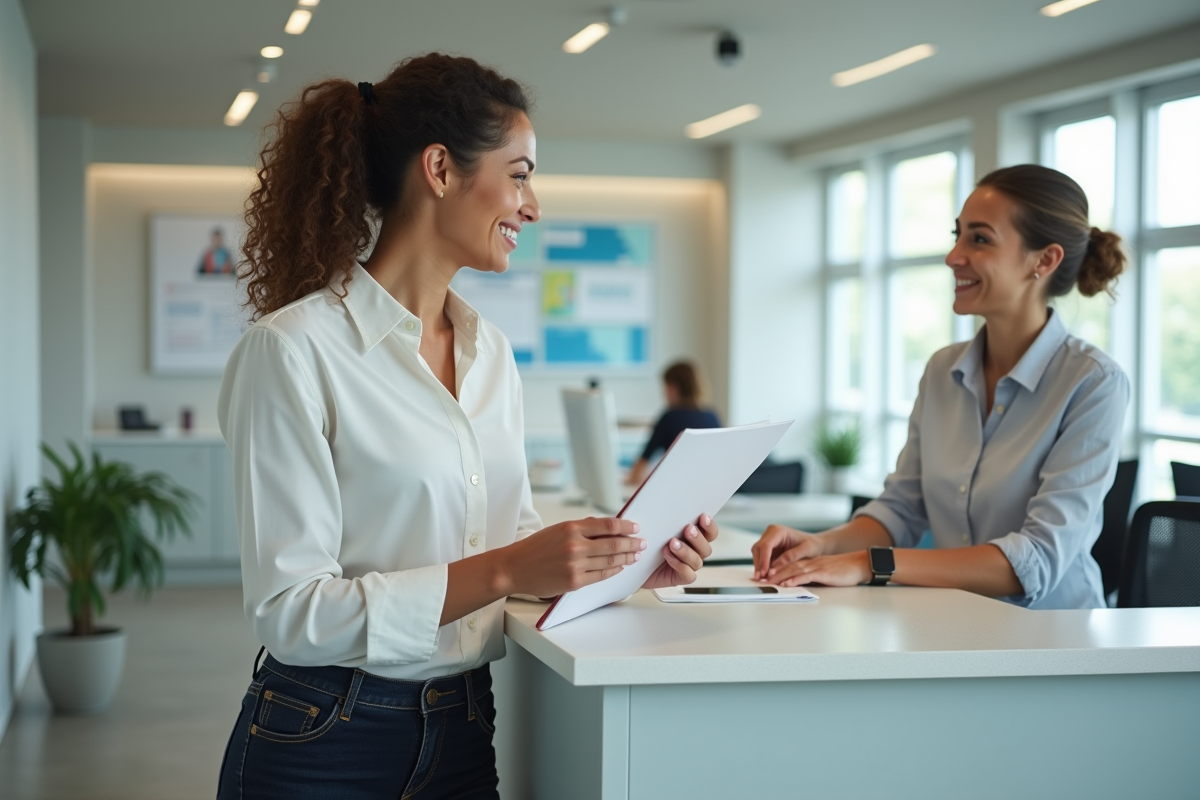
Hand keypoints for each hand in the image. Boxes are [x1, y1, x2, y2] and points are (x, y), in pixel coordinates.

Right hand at [500, 517, 645, 597]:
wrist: (514, 568)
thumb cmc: (534, 548)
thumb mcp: (557, 530)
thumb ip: (581, 528)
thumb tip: (606, 527)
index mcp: (571, 528)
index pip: (607, 524)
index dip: (625, 526)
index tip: (635, 527)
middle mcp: (575, 545)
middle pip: (612, 544)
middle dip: (631, 543)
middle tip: (641, 543)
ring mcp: (575, 565)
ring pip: (609, 560)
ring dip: (626, 558)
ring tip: (635, 555)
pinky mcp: (574, 581)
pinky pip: (601, 575)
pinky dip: (613, 570)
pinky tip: (619, 567)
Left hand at [641, 514, 718, 589]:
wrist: (634, 562)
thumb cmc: (647, 541)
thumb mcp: (655, 526)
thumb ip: (665, 516)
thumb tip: (668, 499)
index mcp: (694, 538)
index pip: (710, 533)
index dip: (709, 526)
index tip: (703, 516)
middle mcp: (694, 552)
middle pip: (706, 548)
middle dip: (698, 538)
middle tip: (688, 529)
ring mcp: (688, 566)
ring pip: (697, 561)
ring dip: (686, 551)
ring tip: (672, 544)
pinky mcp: (681, 578)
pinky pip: (688, 574)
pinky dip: (679, 565)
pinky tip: (667, 556)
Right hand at [751, 524, 827, 579]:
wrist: (815, 544)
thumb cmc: (812, 545)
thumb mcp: (806, 550)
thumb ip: (790, 557)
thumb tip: (775, 567)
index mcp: (778, 531)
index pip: (766, 545)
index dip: (763, 560)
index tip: (764, 572)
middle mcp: (770, 534)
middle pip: (758, 549)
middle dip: (759, 564)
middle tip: (760, 579)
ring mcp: (768, 541)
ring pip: (757, 554)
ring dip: (759, 567)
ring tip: (762, 580)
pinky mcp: (768, 550)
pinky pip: (761, 558)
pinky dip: (763, 568)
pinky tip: (765, 577)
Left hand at [764, 551, 870, 586]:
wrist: (859, 565)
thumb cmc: (845, 571)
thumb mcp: (825, 574)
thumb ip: (812, 577)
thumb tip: (799, 585)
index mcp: (810, 563)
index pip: (789, 565)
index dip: (776, 570)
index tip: (765, 576)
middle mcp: (810, 563)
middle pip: (787, 567)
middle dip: (773, 573)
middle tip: (760, 579)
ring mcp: (816, 567)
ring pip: (793, 570)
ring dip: (779, 576)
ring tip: (768, 581)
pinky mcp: (823, 573)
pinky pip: (806, 575)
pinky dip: (794, 579)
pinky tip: (786, 583)